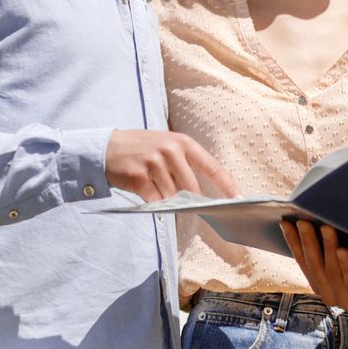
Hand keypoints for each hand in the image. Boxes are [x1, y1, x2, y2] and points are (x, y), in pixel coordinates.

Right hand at [105, 130, 237, 201]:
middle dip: (191, 201)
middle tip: (187, 205)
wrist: (107, 148)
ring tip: (155, 187)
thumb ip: (185, 165)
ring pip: (173, 197)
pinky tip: (146, 192)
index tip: (240, 199)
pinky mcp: (140, 178)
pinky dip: (154, 202)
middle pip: (192, 189)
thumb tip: (204, 196)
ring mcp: (154, 164)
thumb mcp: (167, 146)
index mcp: (183, 143)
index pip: (213, 167)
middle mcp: (171, 151)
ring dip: (168, 200)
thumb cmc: (142, 149)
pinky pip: (156, 201)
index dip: (228, 186)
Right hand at [283, 219, 347, 309]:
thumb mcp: (346, 253)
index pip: (303, 261)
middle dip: (308, 242)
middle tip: (303, 221)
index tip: (285, 223)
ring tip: (325, 227)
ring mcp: (346, 300)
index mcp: (321, 284)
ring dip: (327, 248)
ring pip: (332, 271)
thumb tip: (312, 216)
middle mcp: (329, 295)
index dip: (294, 242)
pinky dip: (346, 265)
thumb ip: (329, 246)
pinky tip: (342, 250)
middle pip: (315, 266)